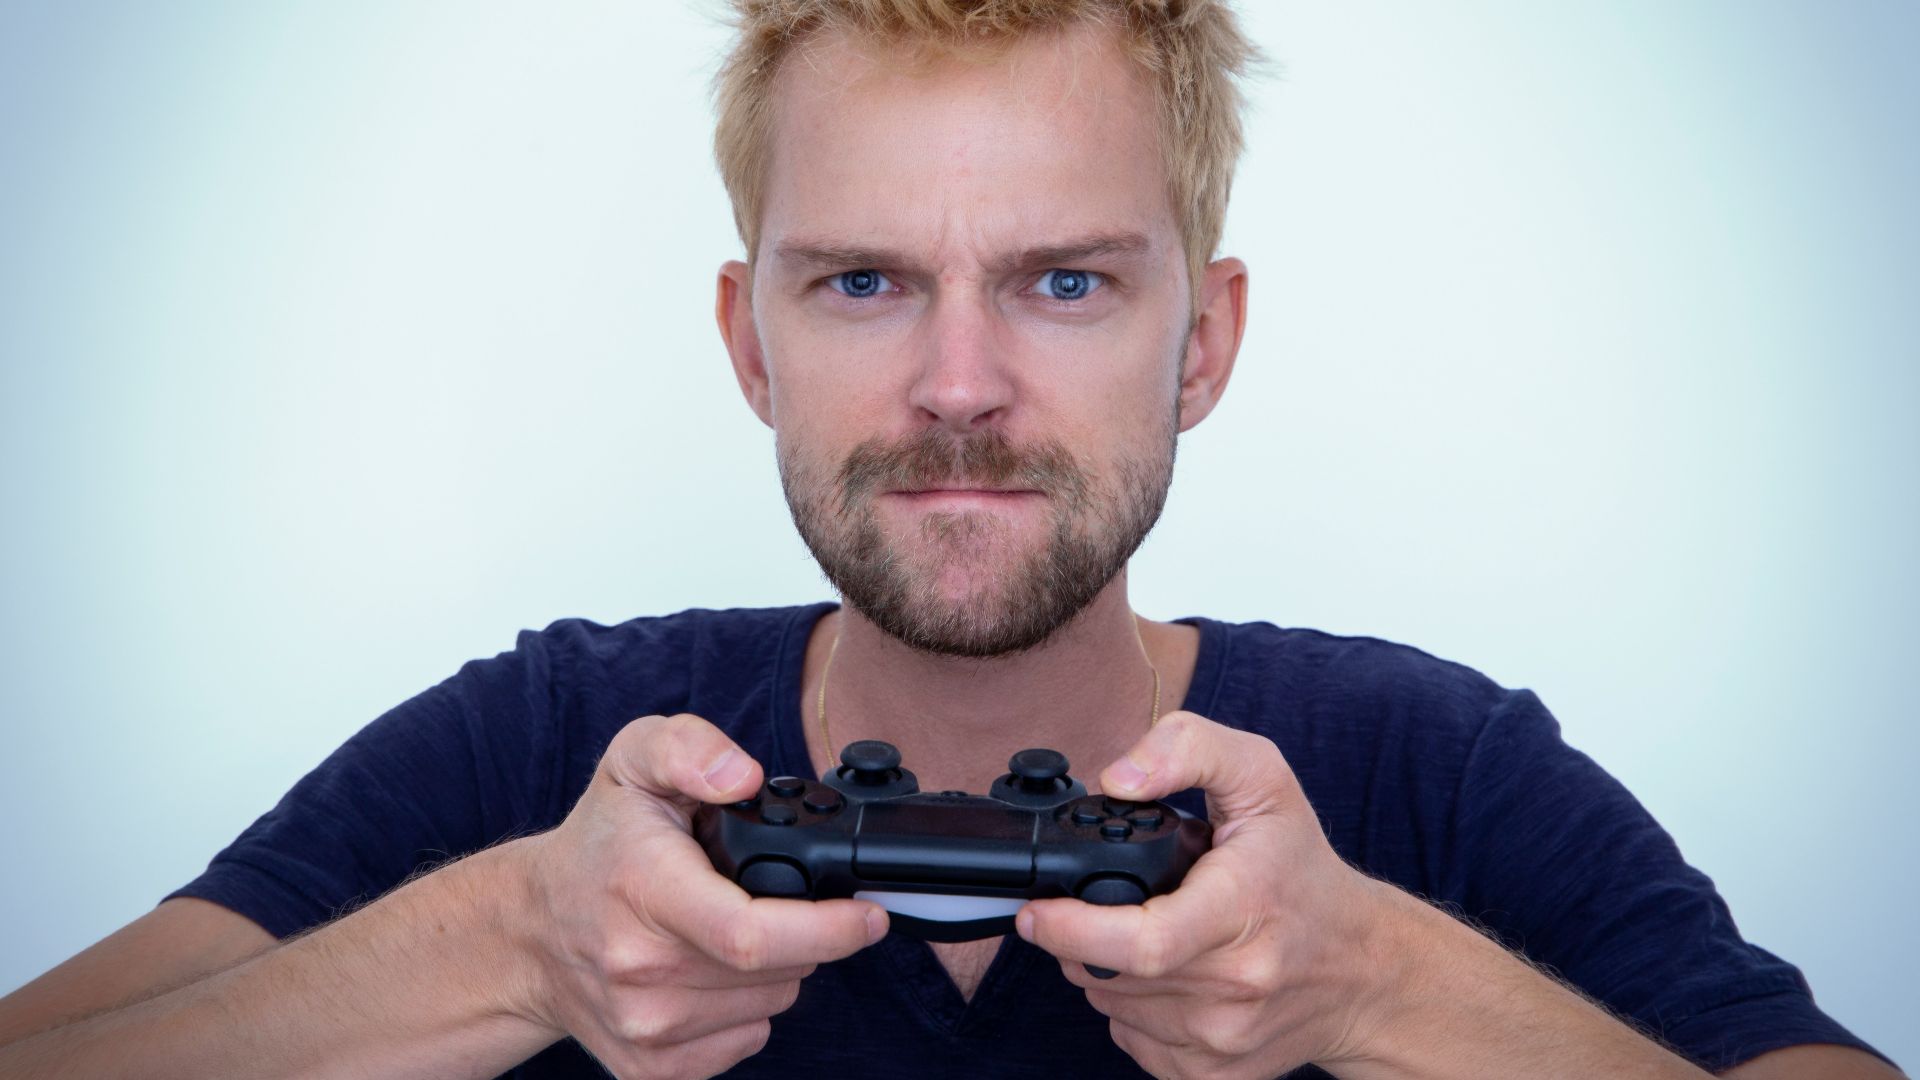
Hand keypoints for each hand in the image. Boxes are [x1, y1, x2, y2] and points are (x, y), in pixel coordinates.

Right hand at [513, 714, 886, 1078]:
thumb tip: (741, 775)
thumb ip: (688, 747)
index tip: (869, 915)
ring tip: (727, 927)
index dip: (829, 929)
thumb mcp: (633, 762)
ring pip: (772, 1004)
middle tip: (768, 895)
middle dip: (802, 931)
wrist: (527, 935)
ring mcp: (645, 1028)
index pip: (752, 934)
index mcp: (644, 892)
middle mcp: (641, 972)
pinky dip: (747, 1007)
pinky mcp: (651, 1069)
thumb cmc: (596, 846)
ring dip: (775, 969)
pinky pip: (745, 1040)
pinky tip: (711, 970)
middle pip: (780, 970)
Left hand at [1016, 710, 1393, 1078]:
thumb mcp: (1262, 777)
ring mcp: (1223, 1037)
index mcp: (1243, 908)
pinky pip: (1132, 1039)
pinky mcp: (1213, 1072)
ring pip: (1111, 1007)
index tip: (1036, 912)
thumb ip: (1187, 748)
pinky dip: (1131, 1007)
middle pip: (1109, 974)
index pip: (1143, 943)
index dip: (1071, 929)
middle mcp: (1236, 984)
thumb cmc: (1302, 871)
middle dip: (1081, 936)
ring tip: (1151, 931)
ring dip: (1105, 970)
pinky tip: (1168, 975)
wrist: (1364, 970)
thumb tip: (1117, 778)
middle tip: (1102, 904)